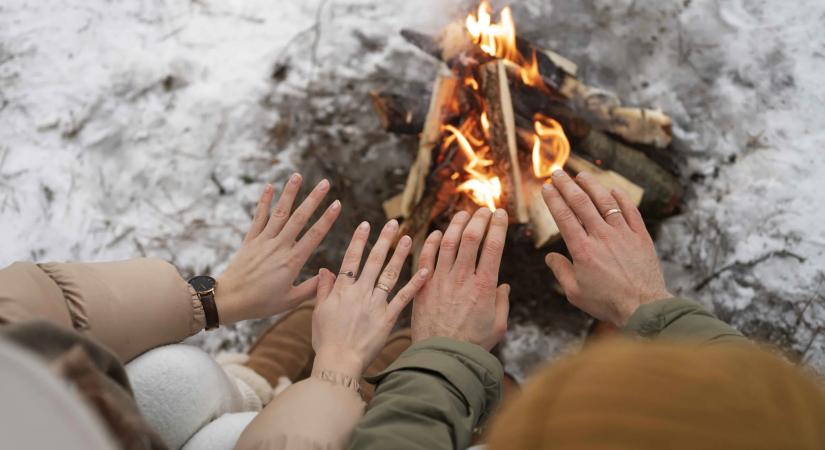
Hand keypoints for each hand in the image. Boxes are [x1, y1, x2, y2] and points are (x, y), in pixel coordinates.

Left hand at [216, 174, 340, 323]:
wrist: (229, 300)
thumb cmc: (261, 303)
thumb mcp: (290, 301)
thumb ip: (312, 288)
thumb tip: (329, 275)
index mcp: (292, 261)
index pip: (314, 235)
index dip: (327, 218)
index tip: (337, 204)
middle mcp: (279, 246)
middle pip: (299, 218)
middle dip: (314, 199)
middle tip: (326, 183)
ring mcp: (263, 241)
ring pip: (280, 212)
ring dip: (290, 193)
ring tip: (298, 176)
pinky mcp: (250, 240)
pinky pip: (258, 217)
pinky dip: (264, 201)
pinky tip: (269, 187)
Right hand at [312, 220, 429, 377]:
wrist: (339, 362)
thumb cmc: (326, 340)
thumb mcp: (318, 312)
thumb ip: (324, 289)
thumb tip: (325, 269)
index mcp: (342, 290)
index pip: (351, 259)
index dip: (359, 240)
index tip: (366, 224)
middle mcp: (360, 293)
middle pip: (373, 261)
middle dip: (383, 240)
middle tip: (393, 223)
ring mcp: (375, 304)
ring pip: (390, 274)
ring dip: (399, 255)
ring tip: (408, 238)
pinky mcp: (388, 318)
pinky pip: (404, 298)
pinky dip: (415, 283)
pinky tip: (426, 270)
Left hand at [412, 208, 509, 350]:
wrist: (441, 356)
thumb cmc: (473, 344)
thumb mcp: (498, 325)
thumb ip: (502, 303)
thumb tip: (503, 286)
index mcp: (484, 286)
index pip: (493, 246)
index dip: (498, 226)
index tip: (500, 214)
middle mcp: (462, 278)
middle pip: (471, 238)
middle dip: (479, 219)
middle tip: (483, 210)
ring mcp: (440, 280)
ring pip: (448, 242)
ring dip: (456, 224)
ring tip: (464, 215)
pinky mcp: (423, 285)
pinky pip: (425, 257)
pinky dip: (431, 242)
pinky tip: (437, 233)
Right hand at [542, 170, 671, 326]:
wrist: (644, 307)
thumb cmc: (607, 303)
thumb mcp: (575, 292)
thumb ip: (561, 271)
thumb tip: (550, 257)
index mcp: (582, 250)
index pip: (564, 217)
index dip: (553, 199)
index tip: (546, 188)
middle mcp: (601, 236)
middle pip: (581, 203)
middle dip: (566, 185)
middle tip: (557, 173)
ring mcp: (623, 234)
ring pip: (605, 202)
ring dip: (592, 186)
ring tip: (582, 175)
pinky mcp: (640, 236)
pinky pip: (630, 211)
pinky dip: (621, 198)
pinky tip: (613, 189)